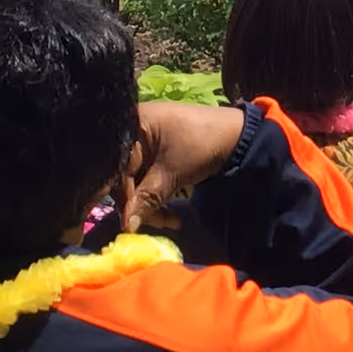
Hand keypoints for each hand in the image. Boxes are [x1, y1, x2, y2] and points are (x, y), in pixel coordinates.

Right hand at [117, 101, 246, 232]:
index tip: (128, 223)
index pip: (115, 168)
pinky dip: (156, 196)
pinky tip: (170, 214)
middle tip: (150, 225)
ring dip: (148, 204)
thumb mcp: (172, 173)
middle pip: (122, 176)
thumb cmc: (202, 144)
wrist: (237, 136)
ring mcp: (144, 144)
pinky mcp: (155, 156)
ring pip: (135, 182)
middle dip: (137, 203)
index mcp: (131, 125)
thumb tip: (126, 226)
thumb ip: (146, 198)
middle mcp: (132, 132)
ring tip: (168, 221)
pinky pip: (146, 179)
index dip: (123, 197)